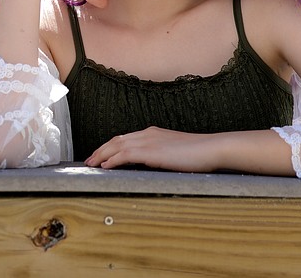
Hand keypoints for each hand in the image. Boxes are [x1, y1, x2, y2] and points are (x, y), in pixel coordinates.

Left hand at [85, 127, 221, 171]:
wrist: (211, 149)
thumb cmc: (198, 153)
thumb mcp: (174, 152)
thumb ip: (160, 156)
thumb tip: (150, 165)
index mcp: (152, 133)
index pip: (124, 138)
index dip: (109, 146)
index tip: (100, 155)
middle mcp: (147, 134)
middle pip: (116, 140)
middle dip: (100, 150)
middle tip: (89, 160)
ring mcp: (148, 141)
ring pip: (116, 146)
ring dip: (101, 155)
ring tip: (91, 164)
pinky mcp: (151, 151)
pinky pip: (125, 155)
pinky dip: (112, 159)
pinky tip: (105, 166)